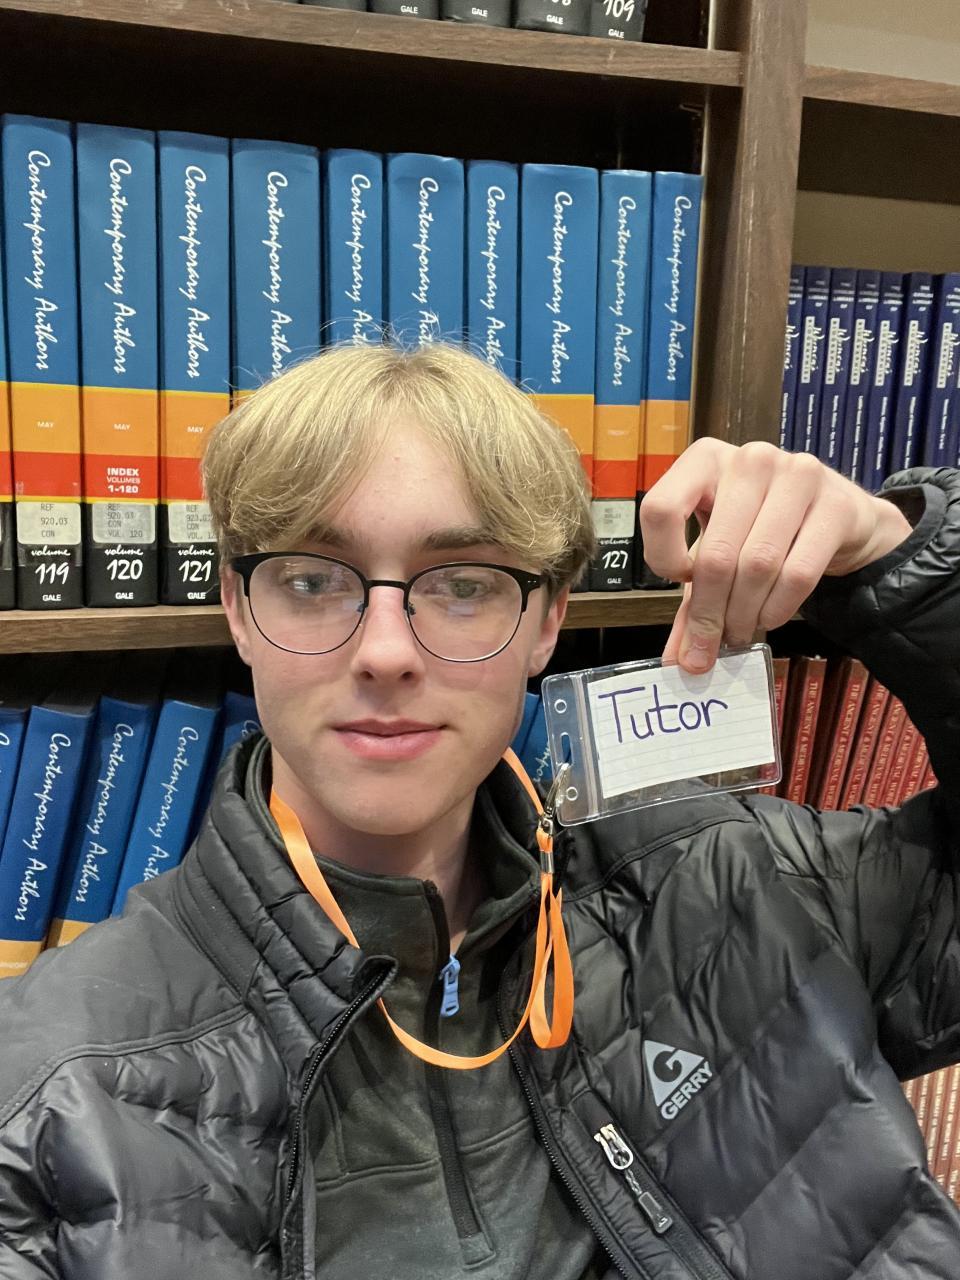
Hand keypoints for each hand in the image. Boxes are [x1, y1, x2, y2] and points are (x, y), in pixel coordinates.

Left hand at [640, 440, 914, 674]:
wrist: (840, 517)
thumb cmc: (764, 530)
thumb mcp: (719, 555)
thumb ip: (692, 602)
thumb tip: (676, 661)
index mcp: (705, 459)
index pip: (660, 510)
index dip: (663, 559)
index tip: (680, 580)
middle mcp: (750, 459)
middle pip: (715, 553)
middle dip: (710, 612)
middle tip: (712, 643)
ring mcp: (798, 475)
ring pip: (758, 565)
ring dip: (745, 614)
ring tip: (740, 634)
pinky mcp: (837, 505)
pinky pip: (799, 572)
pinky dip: (778, 608)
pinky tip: (769, 619)